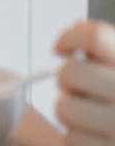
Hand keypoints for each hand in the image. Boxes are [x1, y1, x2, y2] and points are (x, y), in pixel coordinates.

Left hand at [55, 19, 114, 143]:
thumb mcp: (113, 70)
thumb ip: (100, 49)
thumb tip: (64, 44)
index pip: (95, 37)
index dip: (70, 38)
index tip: (62, 49)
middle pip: (71, 72)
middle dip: (67, 81)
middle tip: (80, 90)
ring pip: (65, 108)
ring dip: (69, 112)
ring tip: (88, 116)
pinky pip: (72, 140)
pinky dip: (77, 139)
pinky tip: (95, 137)